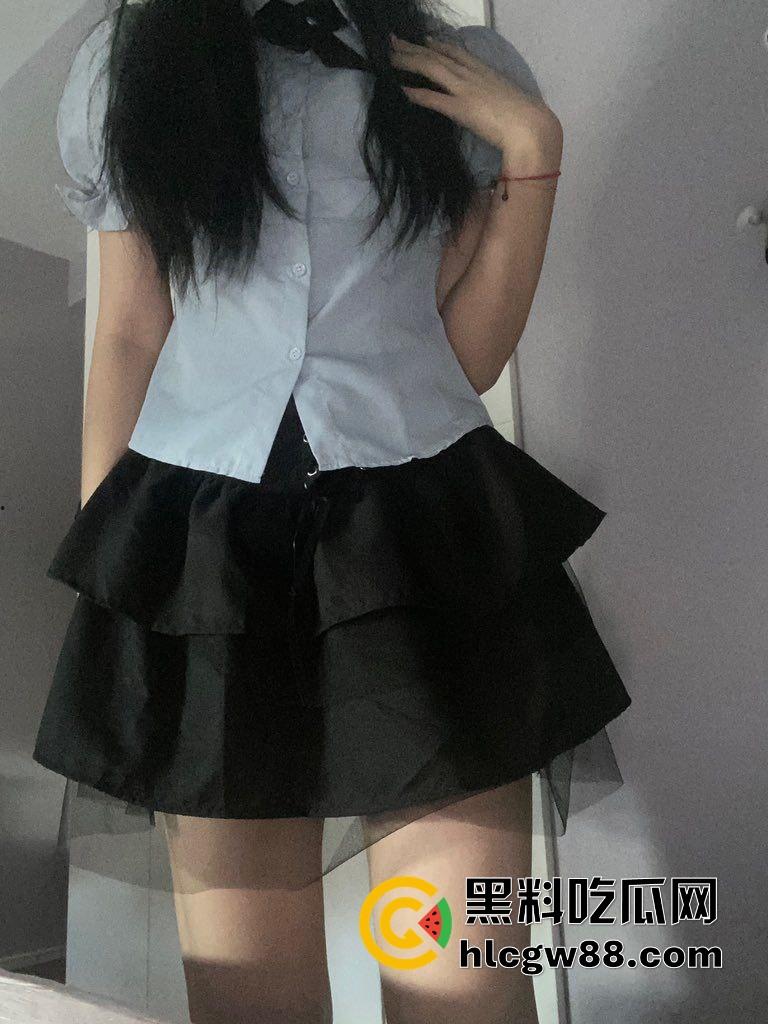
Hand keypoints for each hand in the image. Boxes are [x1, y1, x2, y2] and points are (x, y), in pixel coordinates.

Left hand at [388, 33, 559, 161]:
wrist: (531, 128)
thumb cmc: (525, 119)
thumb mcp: (507, 98)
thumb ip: (493, 95)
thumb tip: (487, 101)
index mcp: (485, 72)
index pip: (457, 53)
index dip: (437, 45)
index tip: (424, 40)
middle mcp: (472, 75)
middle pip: (437, 56)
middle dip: (414, 48)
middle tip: (394, 42)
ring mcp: (465, 90)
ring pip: (431, 68)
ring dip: (409, 61)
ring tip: (390, 57)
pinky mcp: (461, 109)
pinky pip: (434, 98)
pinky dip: (417, 93)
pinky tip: (402, 89)